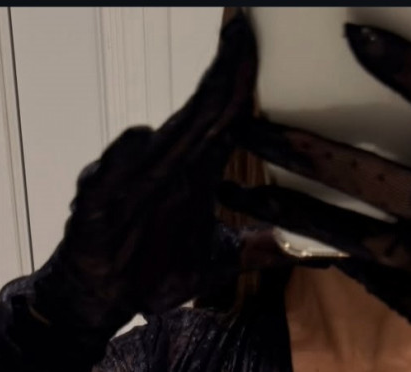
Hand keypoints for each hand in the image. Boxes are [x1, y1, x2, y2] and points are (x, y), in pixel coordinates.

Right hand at [30, 11, 290, 335]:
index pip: (224, 118)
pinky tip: (141, 140)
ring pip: (161, 141)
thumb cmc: (151, 270)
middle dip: (223, 77)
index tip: (259, 41)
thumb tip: (311, 254)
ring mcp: (130, 184)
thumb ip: (260, 251)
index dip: (241, 81)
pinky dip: (123, 160)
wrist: (101, 298)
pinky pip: (110, 178)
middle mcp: (166, 169)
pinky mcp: (99, 208)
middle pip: (201, 117)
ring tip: (208, 82)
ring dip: (186, 112)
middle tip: (245, 34)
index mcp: (194, 174)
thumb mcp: (217, 262)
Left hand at [218, 24, 410, 371]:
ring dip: (288, 210)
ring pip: (348, 232)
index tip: (356, 36)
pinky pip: (354, 263)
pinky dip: (316, 245)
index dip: (406, 69)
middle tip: (253, 127)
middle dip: (306, 152)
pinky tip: (272, 227)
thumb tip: (387, 85)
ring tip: (238, 188)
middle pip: (374, 177)